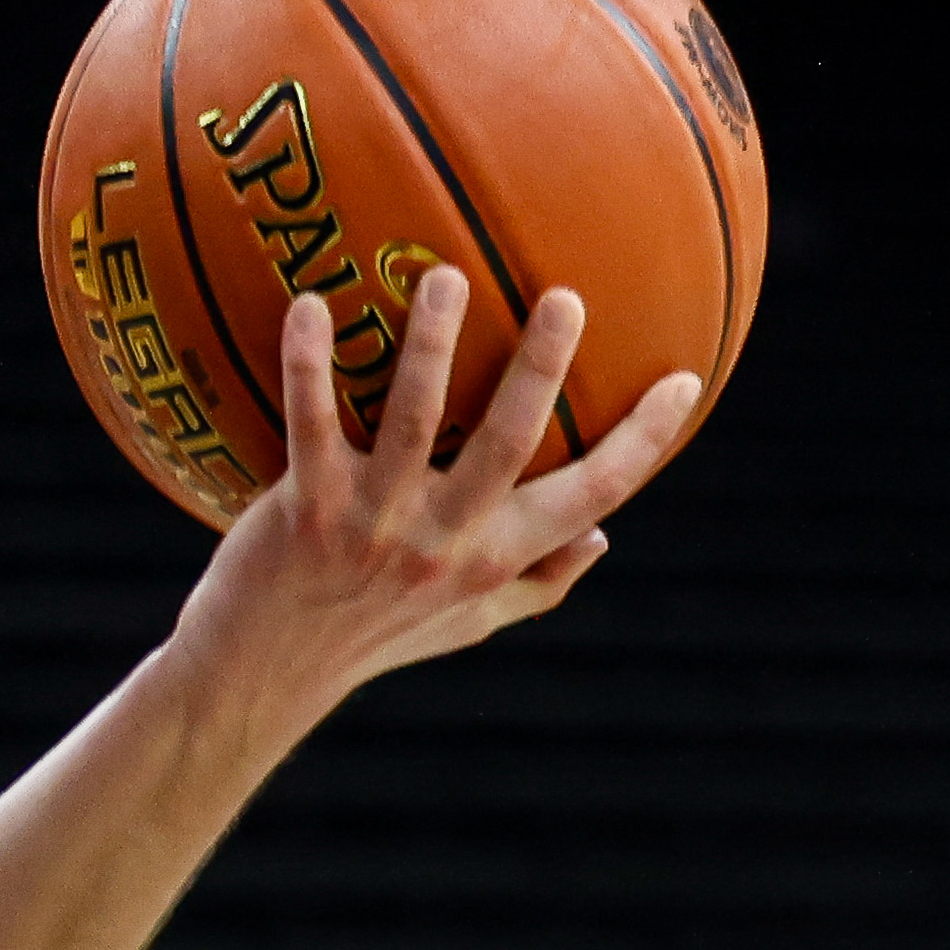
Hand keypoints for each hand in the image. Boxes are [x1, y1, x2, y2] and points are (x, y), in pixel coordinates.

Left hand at [165, 265, 694, 743]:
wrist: (264, 672)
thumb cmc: (374, 633)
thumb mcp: (468, 621)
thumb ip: (538, 581)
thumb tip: (604, 535)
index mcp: (495, 558)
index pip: (591, 496)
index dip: (644, 442)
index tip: (685, 379)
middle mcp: (442, 540)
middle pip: (507, 443)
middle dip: (540, 369)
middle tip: (566, 297)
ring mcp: (373, 521)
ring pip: (411, 420)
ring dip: (429, 344)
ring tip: (445, 277)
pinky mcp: (305, 506)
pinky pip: (309, 423)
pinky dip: (308, 365)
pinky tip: (308, 304)